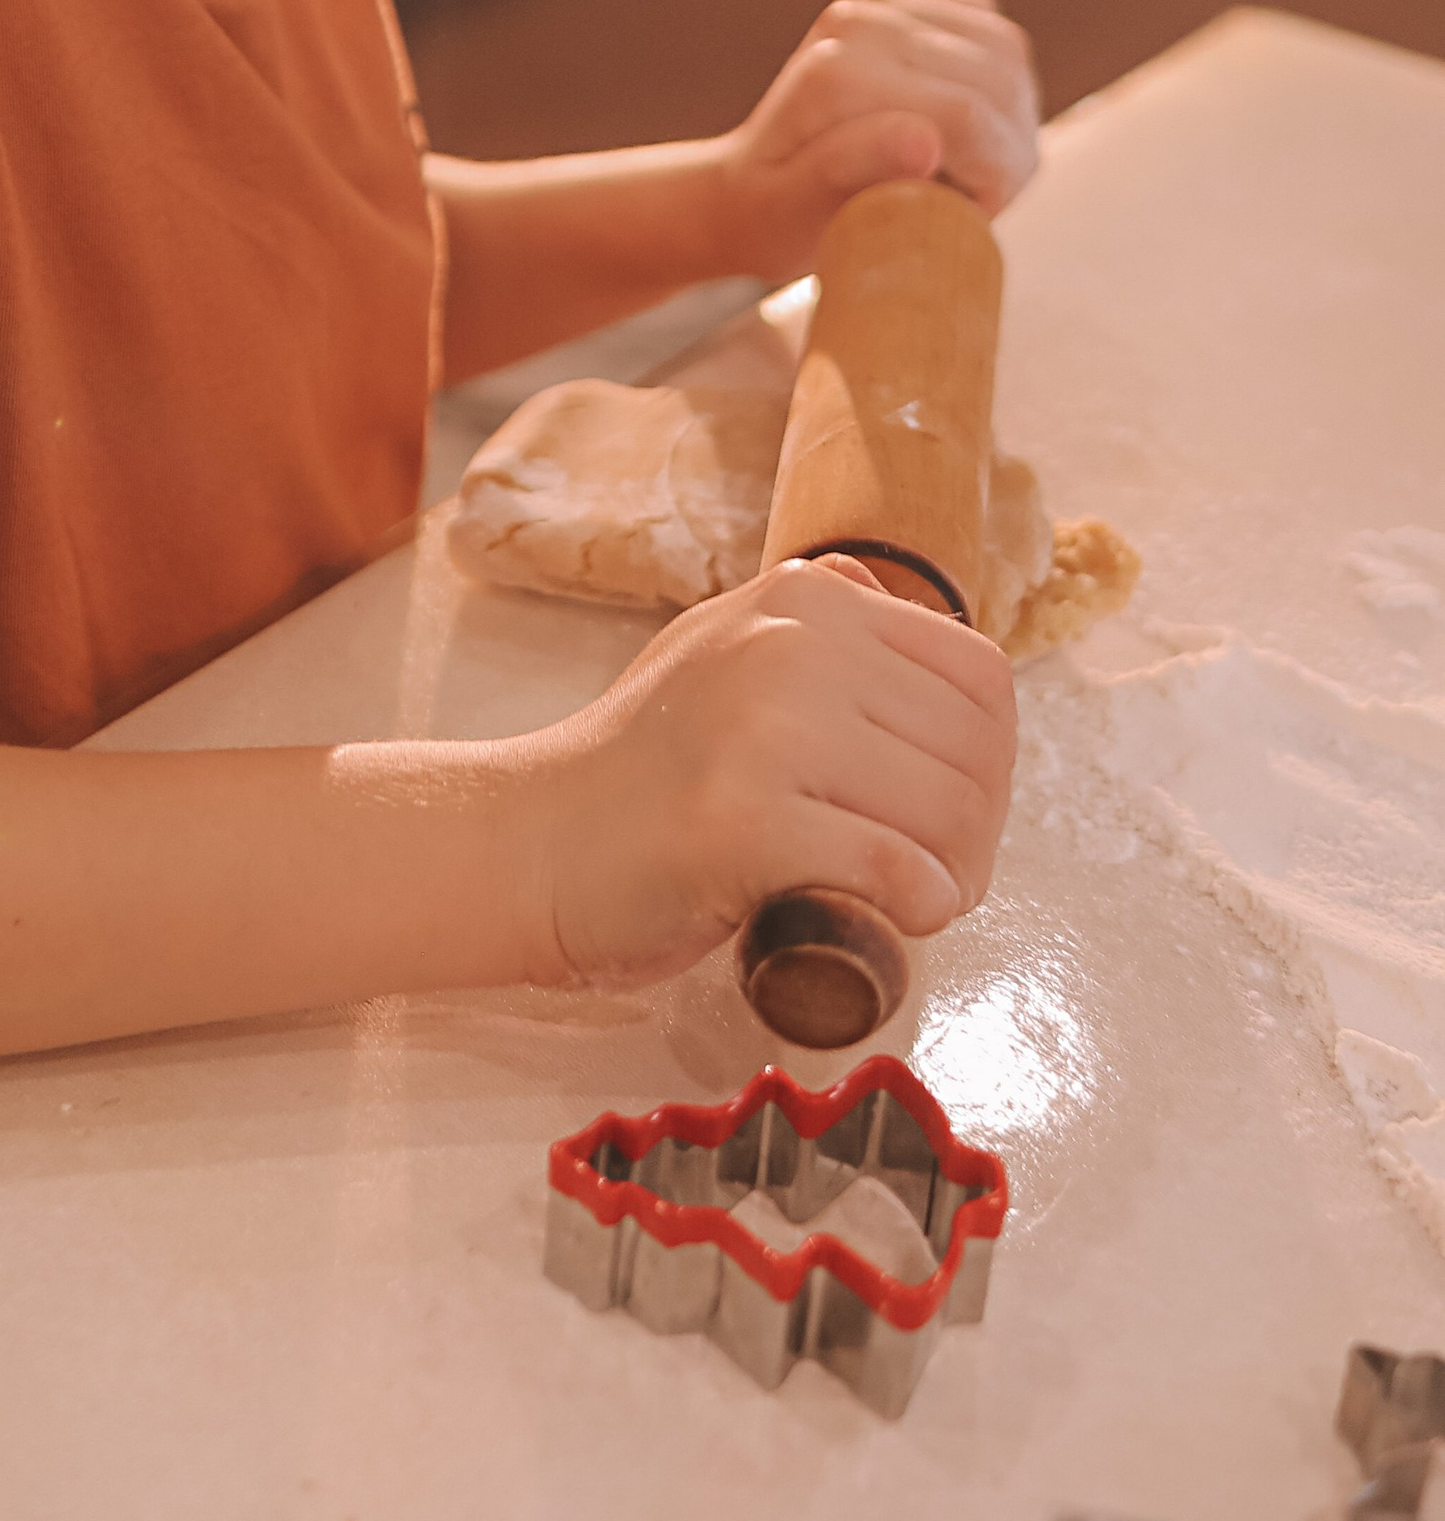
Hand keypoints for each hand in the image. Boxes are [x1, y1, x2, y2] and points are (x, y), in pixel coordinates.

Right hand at [519, 556, 1017, 994]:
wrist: (529, 842)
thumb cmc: (641, 771)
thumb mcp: (727, 648)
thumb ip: (821, 632)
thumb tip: (930, 629)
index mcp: (802, 599)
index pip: (979, 674)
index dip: (992, 760)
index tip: (955, 816)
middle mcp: (789, 643)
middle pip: (975, 753)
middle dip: (976, 834)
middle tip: (933, 878)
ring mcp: (762, 728)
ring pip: (947, 814)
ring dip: (952, 879)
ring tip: (906, 901)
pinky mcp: (741, 821)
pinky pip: (893, 870)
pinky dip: (914, 909)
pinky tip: (889, 920)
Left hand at [714, 0, 1037, 283]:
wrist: (750, 187)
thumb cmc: (776, 217)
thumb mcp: (798, 212)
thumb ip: (858, 170)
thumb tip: (926, 140)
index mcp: (834, 74)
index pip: (965, 116)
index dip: (986, 176)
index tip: (951, 211)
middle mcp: (856, 21)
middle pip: (994, 78)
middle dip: (999, 145)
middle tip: (959, 191)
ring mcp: (879, 4)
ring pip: (1004, 50)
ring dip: (1001, 112)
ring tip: (960, 160)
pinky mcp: (904, 2)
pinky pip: (991, 33)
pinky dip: (991, 82)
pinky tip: (955, 116)